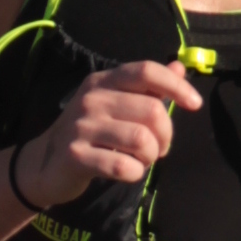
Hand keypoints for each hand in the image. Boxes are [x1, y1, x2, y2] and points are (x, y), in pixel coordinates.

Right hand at [17, 59, 202, 206]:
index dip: (176, 86)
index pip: (146, 72)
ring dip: (151, 156)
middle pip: (152, 111)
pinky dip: (134, 173)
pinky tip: (127, 171)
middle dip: (166, 136)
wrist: (45, 163)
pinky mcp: (75, 155)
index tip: (194, 104)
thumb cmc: (91, 132)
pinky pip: (122, 166)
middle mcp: (92, 98)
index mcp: (104, 81)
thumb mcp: (116, 104)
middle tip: (158, 148)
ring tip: (143, 160)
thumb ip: (148, 88)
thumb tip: (179, 68)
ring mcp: (81, 126)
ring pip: (142, 140)